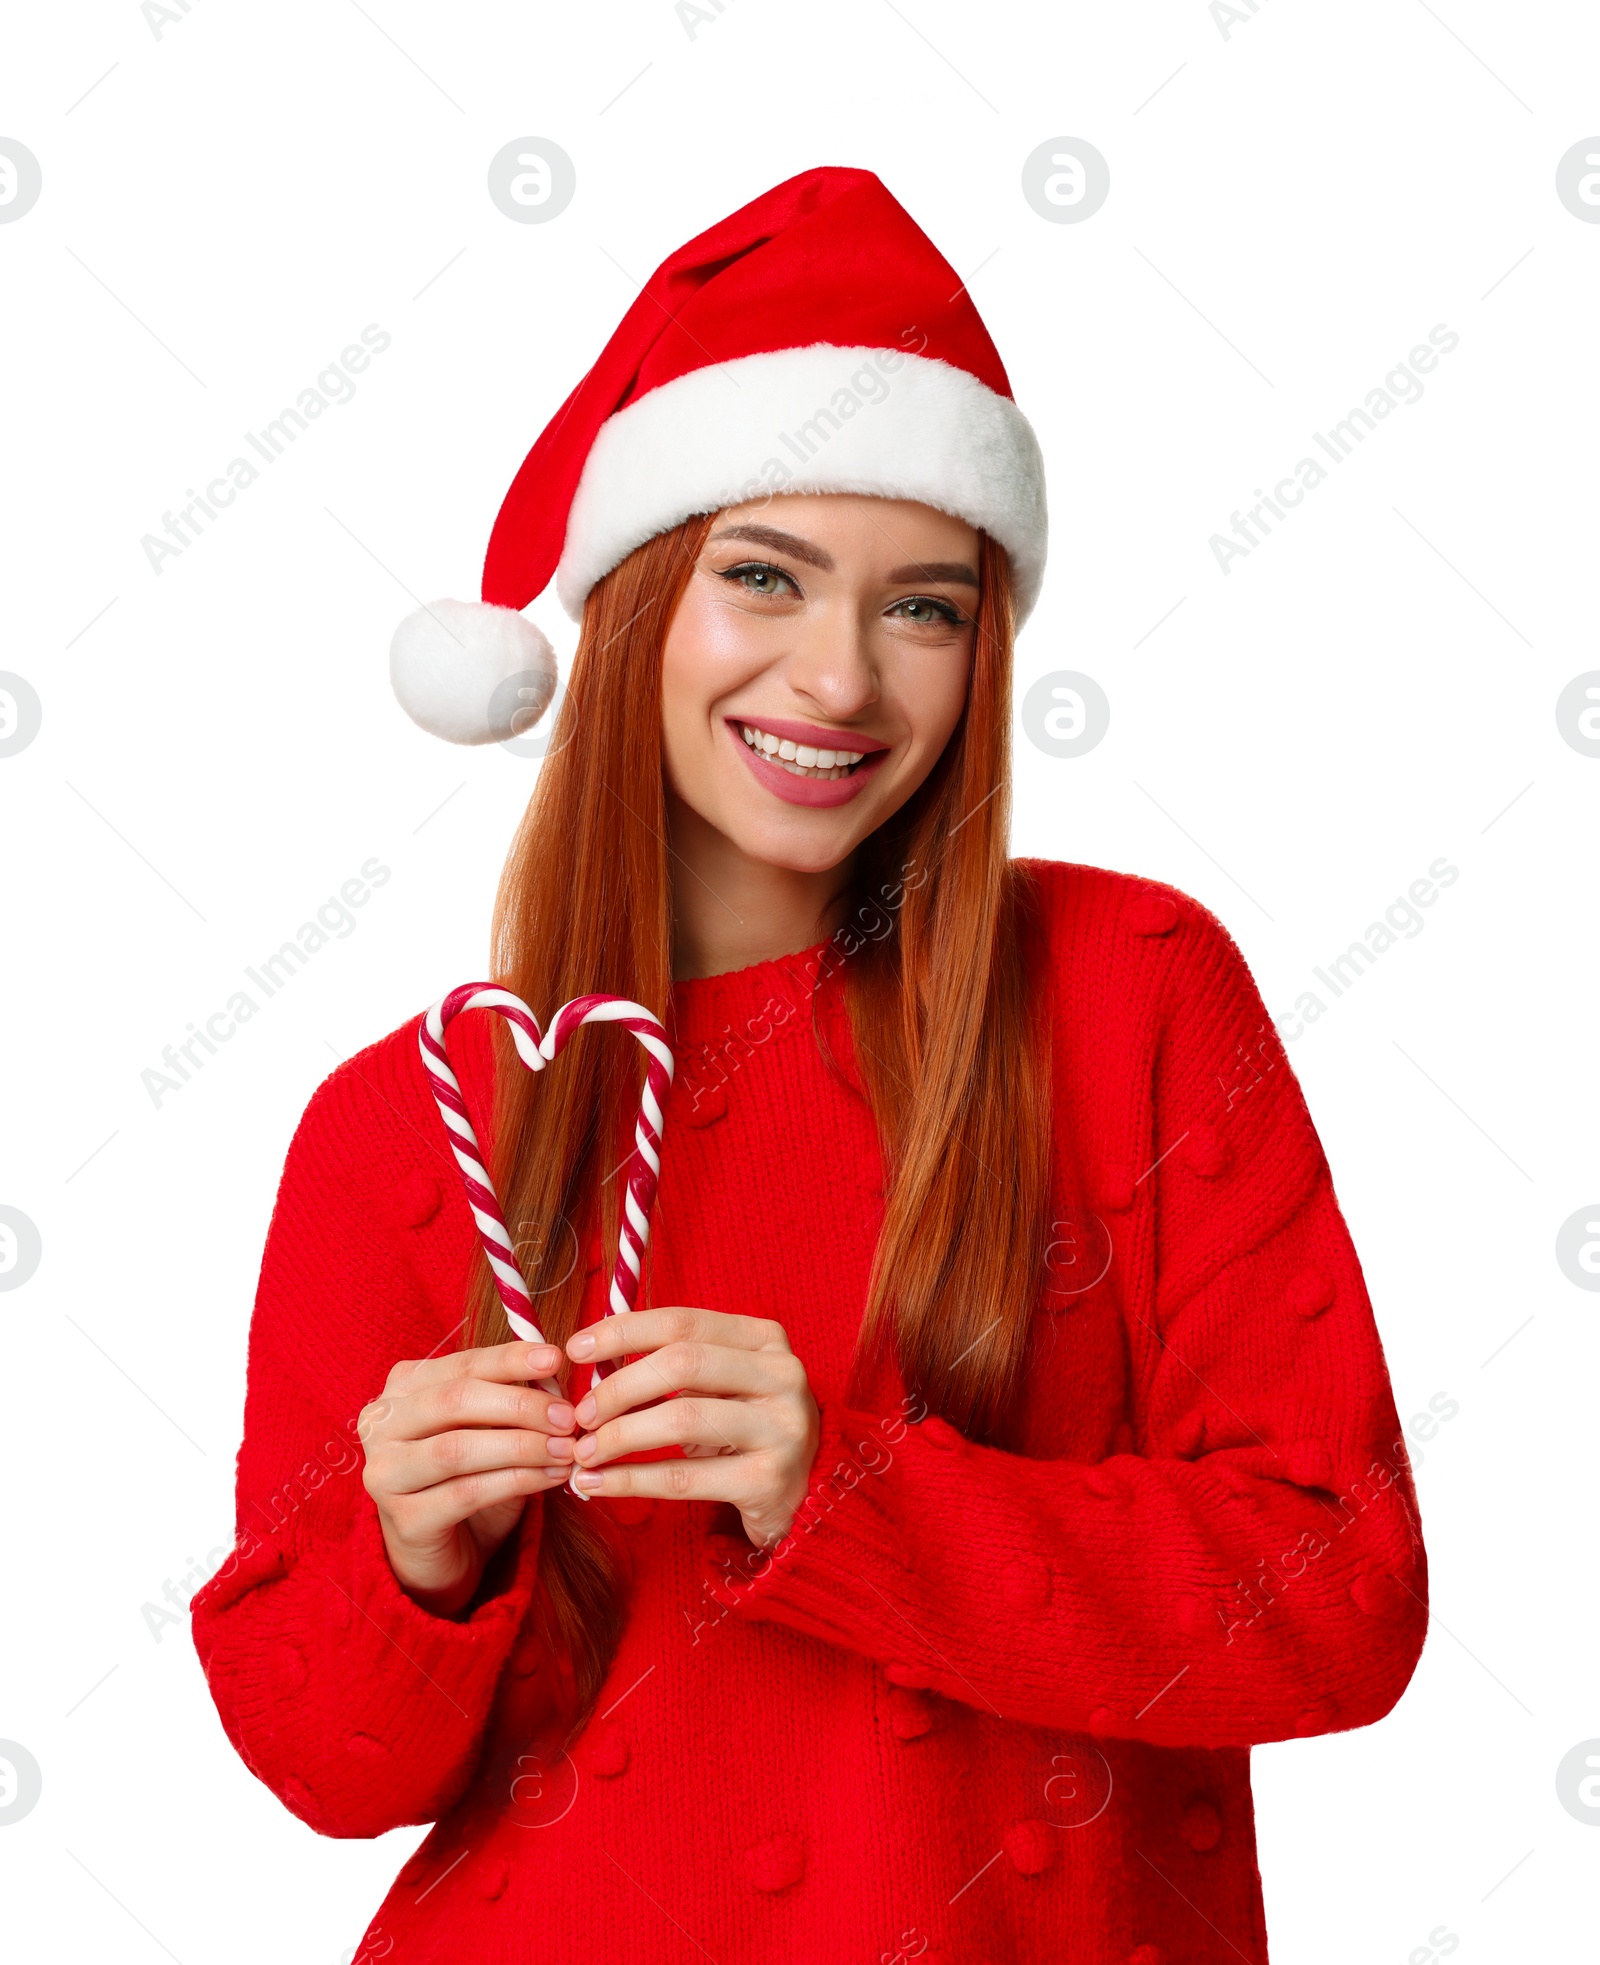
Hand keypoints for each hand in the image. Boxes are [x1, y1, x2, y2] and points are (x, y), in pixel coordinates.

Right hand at [360, 1340, 576, 1616]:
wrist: (442, 1552)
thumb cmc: (469, 1476)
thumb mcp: (490, 1428)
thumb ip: (512, 1397)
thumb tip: (552, 1375)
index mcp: (402, 1389)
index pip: (461, 1365)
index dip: (510, 1360)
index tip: (555, 1359)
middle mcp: (381, 1425)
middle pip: (455, 1400)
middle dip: (520, 1405)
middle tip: (567, 1417)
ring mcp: (384, 1473)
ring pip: (459, 1448)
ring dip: (522, 1446)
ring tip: (566, 1449)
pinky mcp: (403, 1520)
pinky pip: (467, 1493)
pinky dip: (517, 1481)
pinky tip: (551, 1478)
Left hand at [565, 1307, 820, 1548]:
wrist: (805, 1487)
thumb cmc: (746, 1423)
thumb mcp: (724, 1380)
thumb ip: (674, 1362)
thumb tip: (592, 1356)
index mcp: (765, 1339)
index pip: (683, 1322)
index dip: (623, 1332)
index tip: (576, 1350)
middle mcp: (782, 1375)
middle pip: (682, 1364)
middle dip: (619, 1388)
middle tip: (581, 1415)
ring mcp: (781, 1428)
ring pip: (682, 1419)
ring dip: (620, 1436)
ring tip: (584, 1452)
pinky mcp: (768, 1481)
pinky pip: (684, 1478)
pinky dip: (631, 1480)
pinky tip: (598, 1484)